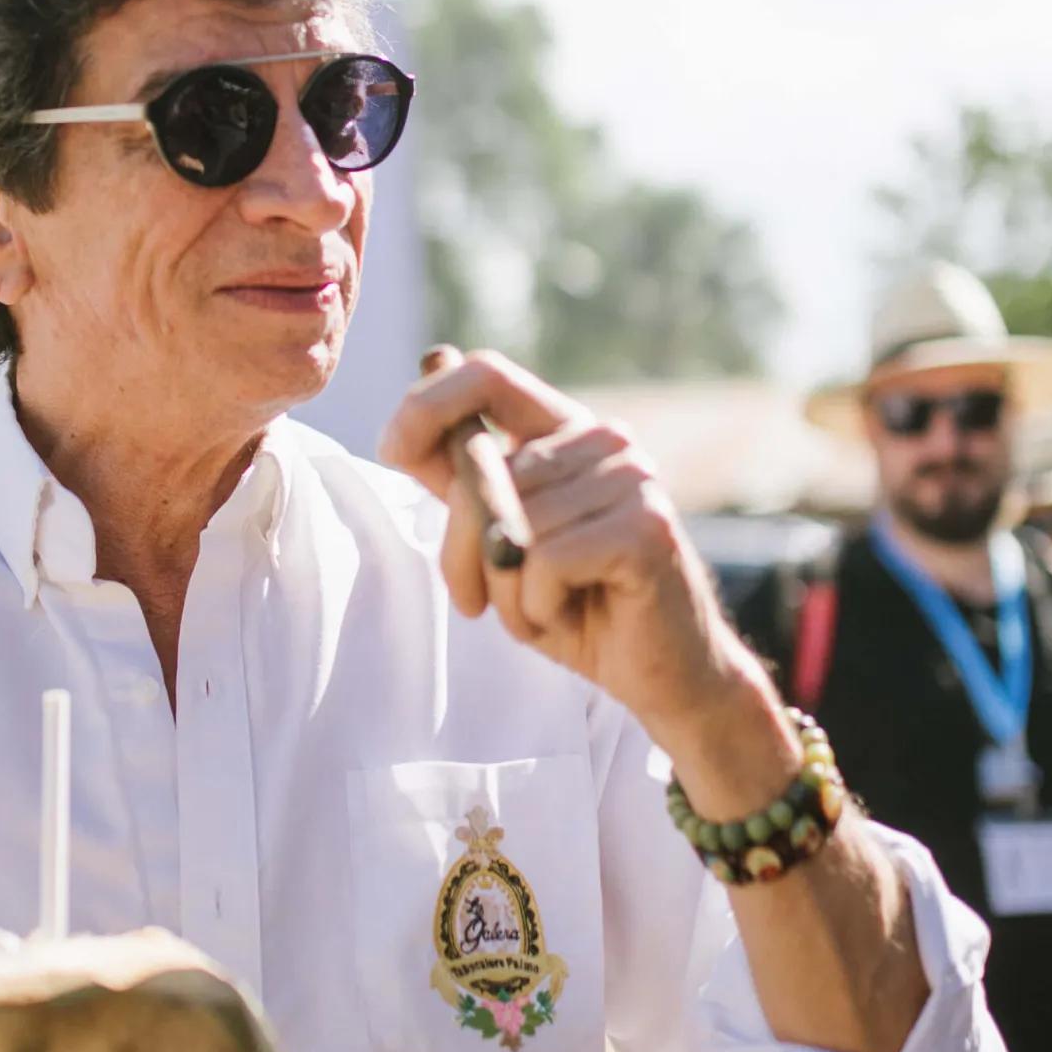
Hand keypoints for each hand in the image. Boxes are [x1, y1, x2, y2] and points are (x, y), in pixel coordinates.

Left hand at [380, 349, 758, 738]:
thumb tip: (406, 418)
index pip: (486, 375)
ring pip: (508, 526)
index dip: (425, 405)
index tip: (389, 450)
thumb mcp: (500, 541)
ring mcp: (632, 478)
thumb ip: (460, 482)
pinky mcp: (646, 528)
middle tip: (477, 602)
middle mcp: (605, 439)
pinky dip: (538, 606)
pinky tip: (571, 616)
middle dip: (460, 551)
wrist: (661, 676)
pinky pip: (542, 563)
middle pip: (479, 469)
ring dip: (505, 591)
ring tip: (542, 609)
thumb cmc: (575, 606)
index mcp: (567, 429)